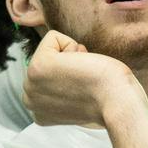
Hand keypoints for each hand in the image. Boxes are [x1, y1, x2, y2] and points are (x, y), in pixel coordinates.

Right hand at [21, 29, 147, 127]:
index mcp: (37, 110)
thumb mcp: (74, 100)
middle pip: (45, 61)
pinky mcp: (39, 66)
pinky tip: (81, 65)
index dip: (70, 76)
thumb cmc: (107, 99)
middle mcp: (29, 99)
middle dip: (66, 65)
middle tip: (83, 82)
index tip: (83, 90)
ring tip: (82, 76)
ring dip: (69, 57)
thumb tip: (63, 74)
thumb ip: (60, 92)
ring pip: (49, 49)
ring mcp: (30, 83)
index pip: (48, 75)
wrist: (117, 101)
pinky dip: (71, 45)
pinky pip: (53, 37)